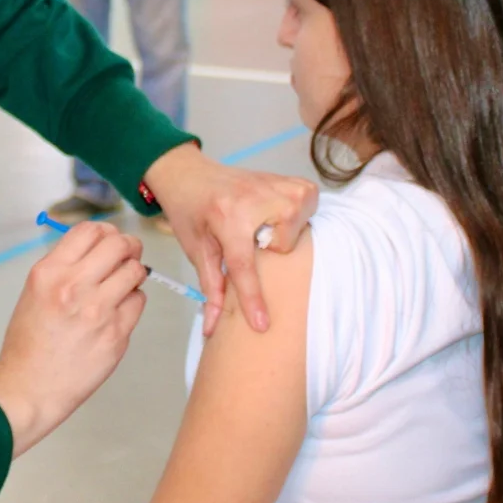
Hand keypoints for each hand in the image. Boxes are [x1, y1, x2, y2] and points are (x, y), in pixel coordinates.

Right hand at [0, 222, 147, 457]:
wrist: (29, 389)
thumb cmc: (29, 344)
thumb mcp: (34, 292)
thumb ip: (64, 268)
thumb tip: (97, 249)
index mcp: (49, 272)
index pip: (90, 231)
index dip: (106, 231)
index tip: (110, 240)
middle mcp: (74, 286)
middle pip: (119, 245)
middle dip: (128, 247)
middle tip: (128, 257)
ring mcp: (98, 310)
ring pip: (135, 271)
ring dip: (133, 274)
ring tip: (123, 285)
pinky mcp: (117, 334)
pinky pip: (139, 302)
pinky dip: (133, 302)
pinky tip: (119, 311)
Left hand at [140, 142, 317, 334]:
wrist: (192, 175)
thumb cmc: (191, 214)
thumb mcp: (196, 250)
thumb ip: (211, 286)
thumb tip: (211, 327)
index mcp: (228, 217)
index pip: (244, 265)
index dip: (252, 298)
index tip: (262, 324)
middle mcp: (257, 197)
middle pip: (283, 246)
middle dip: (266, 248)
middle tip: (245, 232)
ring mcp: (280, 184)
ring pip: (300, 229)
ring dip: (282, 231)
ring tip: (259, 222)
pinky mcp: (295, 180)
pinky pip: (310, 208)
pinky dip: (295, 215)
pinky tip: (273, 212)